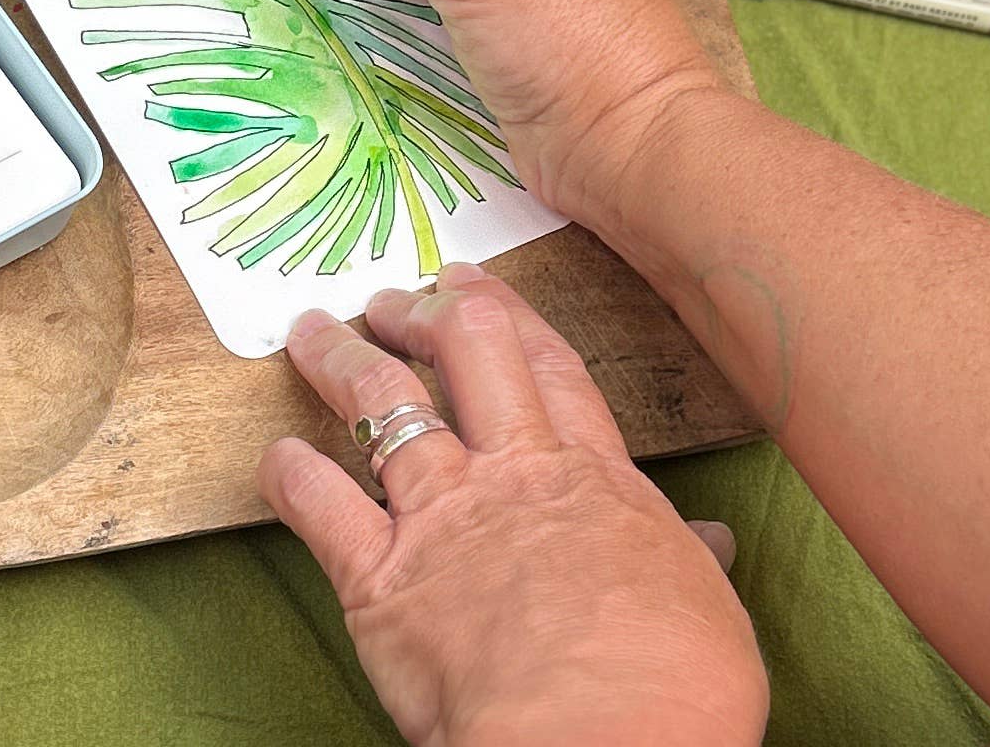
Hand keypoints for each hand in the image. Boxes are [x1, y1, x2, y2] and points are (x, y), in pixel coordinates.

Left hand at [260, 262, 764, 746]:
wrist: (596, 737)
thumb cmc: (669, 687)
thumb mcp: (706, 610)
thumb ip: (691, 562)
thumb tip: (713, 541)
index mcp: (596, 481)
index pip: (548, 371)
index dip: (509, 317)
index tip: (476, 287)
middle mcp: (513, 476)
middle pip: (467, 355)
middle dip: (425, 314)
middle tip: (396, 297)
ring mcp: (442, 516)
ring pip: (382, 404)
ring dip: (339, 359)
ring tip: (312, 333)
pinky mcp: (379, 575)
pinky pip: (318, 504)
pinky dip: (289, 474)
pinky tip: (276, 455)